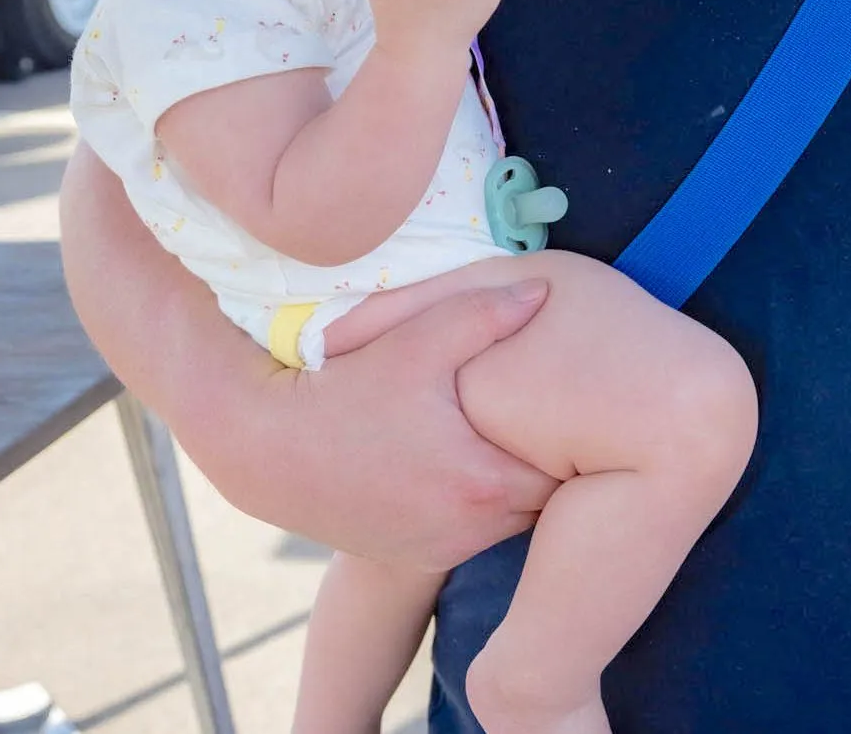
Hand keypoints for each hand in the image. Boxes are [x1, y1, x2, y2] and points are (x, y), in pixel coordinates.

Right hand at [61, 144, 556, 571]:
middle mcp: (468, 530)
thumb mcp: (413, 342)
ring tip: (523, 435)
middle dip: (557, 461)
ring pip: (512, 521)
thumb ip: (484, 314)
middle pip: (547, 501)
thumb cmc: (342, 388)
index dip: (585, 436)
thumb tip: (544, 292)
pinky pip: (474, 534)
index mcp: (481, 482)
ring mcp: (440, 549)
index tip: (590, 404)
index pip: (570, 470)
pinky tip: (475, 462)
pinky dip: (482, 505)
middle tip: (570, 419)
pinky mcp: (413, 557)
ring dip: (519, 484)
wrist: (260, 449)